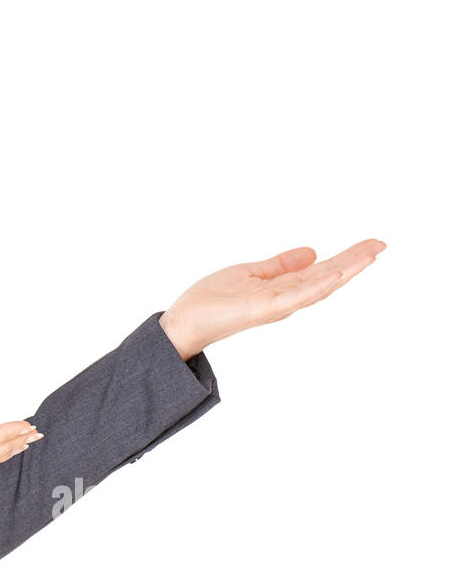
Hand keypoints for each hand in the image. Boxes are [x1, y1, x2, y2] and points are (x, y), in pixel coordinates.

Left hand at [159, 239, 387, 359]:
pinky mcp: (264, 309)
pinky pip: (296, 297)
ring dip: (345, 270)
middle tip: (381, 244)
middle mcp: (286, 299)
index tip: (371, 244)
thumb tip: (311, 252)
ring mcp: (277, 305)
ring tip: (370, 254)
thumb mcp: (250, 273)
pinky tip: (335, 274)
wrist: (185, 322)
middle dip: (354, 262)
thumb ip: (280, 265)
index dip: (347, 259)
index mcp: (283, 289)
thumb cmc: (212, 301)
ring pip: (319, 286)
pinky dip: (317, 285)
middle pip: (327, 278)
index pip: (322, 271)